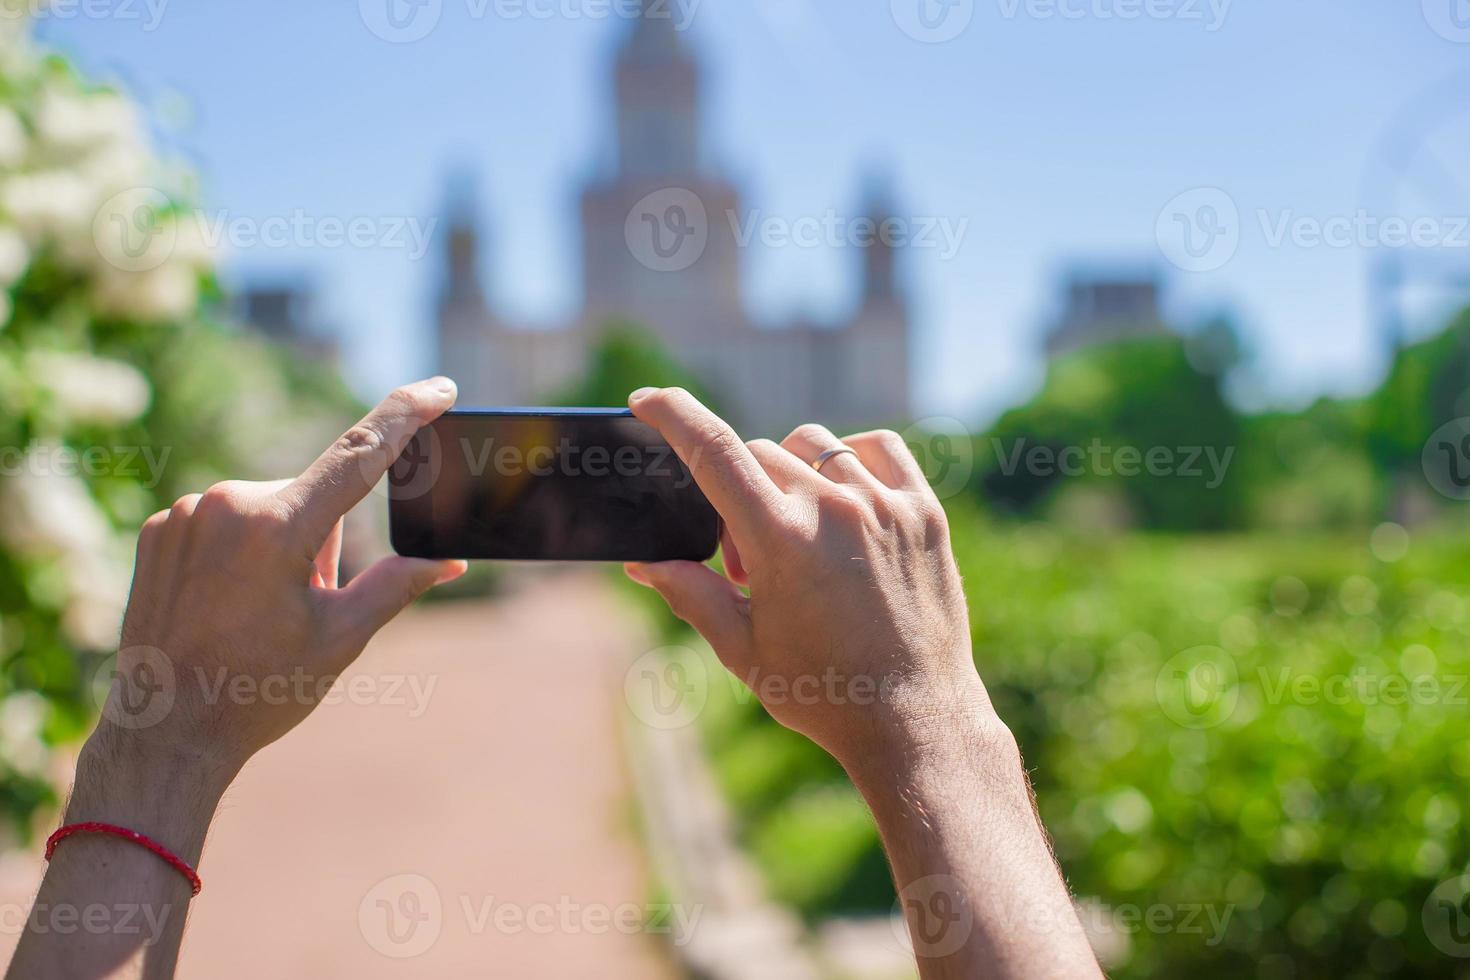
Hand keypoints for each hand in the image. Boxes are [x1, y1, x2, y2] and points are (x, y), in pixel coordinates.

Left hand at [94, 377, 465, 773]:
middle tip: (304, 609)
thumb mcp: (341, 639)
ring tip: (257, 614)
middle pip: (311, 501)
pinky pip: (223, 523)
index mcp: (277, 528)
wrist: (165, 734)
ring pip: (269, 511)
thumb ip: (397, 585)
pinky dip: (239, 553)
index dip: (404, 416)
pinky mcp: (158, 529)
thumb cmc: (258, 692)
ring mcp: (184, 514)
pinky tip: (224, 605)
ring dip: (282, 547)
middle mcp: (226, 504)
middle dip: (324, 543)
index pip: (358, 455)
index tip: (438, 388)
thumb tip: (451, 561)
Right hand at [624, 387, 993, 767]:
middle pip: (759, 456)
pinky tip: (845, 502)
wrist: (915, 721)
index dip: (672, 415)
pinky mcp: (926, 512)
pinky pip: (878, 448)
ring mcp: (886, 506)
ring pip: (813, 447)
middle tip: (752, 564)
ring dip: (791, 478)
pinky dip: (851, 460)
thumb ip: (691, 593)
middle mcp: (834, 509)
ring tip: (802, 542)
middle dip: (740, 497)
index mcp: (781, 539)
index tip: (648, 401)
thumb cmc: (823, 692)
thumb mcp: (744, 648)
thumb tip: (643, 563)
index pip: (713, 449)